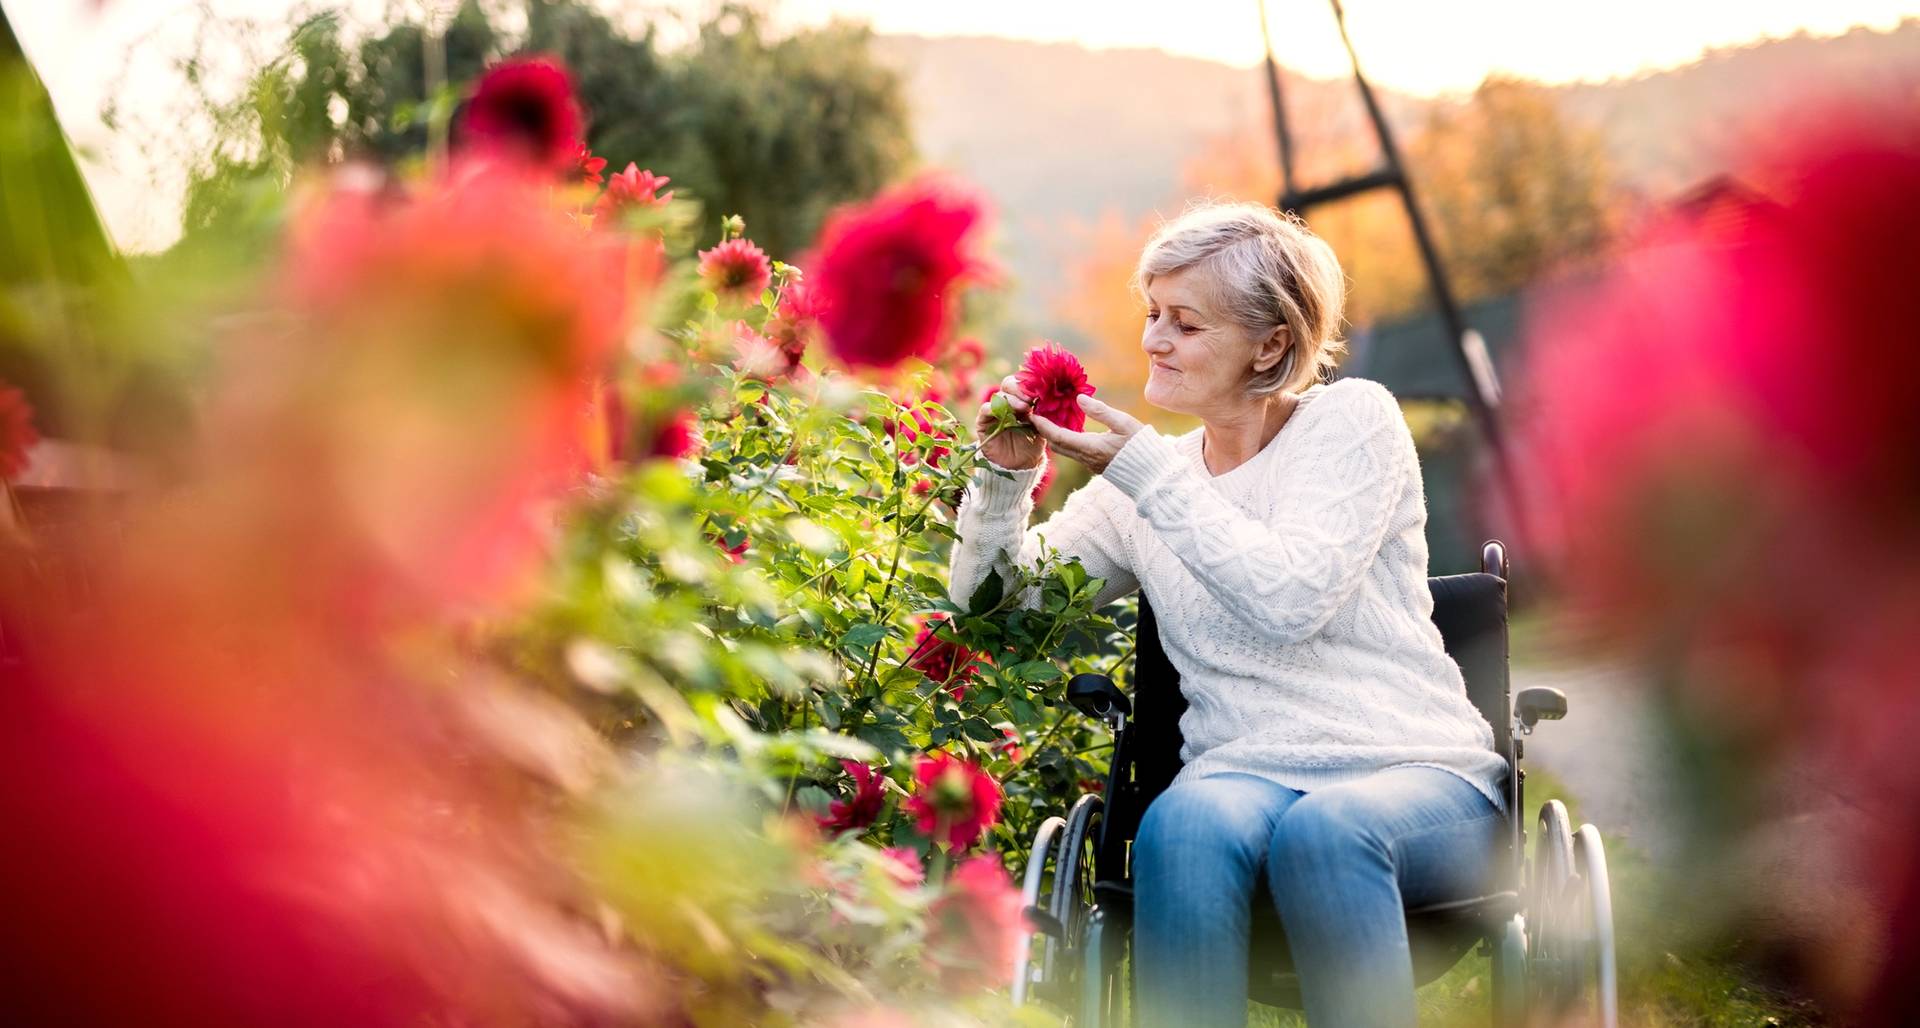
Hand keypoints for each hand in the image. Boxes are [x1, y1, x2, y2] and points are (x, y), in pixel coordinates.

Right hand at [975, 375, 1045, 469]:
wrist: (1020, 466)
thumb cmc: (1032, 445)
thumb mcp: (1041, 426)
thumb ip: (1041, 412)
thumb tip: (1047, 397)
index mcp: (1021, 400)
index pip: (1022, 383)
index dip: (1029, 384)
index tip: (1040, 391)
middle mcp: (1007, 403)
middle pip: (1008, 384)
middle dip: (1019, 388)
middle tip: (1031, 398)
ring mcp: (994, 411)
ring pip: (999, 395)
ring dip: (1011, 399)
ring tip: (1024, 408)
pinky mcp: (983, 422)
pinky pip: (985, 409)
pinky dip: (994, 408)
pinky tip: (1006, 413)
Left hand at [1029, 395, 1144, 474]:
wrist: (1153, 473)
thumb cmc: (1141, 445)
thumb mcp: (1123, 423)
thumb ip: (1100, 410)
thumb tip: (1079, 398)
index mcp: (1091, 448)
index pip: (1059, 437)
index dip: (1043, 426)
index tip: (1033, 414)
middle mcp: (1086, 459)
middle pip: (1057, 446)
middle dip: (1044, 431)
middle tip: (1036, 414)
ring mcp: (1090, 464)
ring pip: (1064, 451)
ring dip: (1054, 437)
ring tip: (1049, 419)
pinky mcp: (1095, 465)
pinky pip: (1073, 453)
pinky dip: (1065, 441)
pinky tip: (1067, 429)